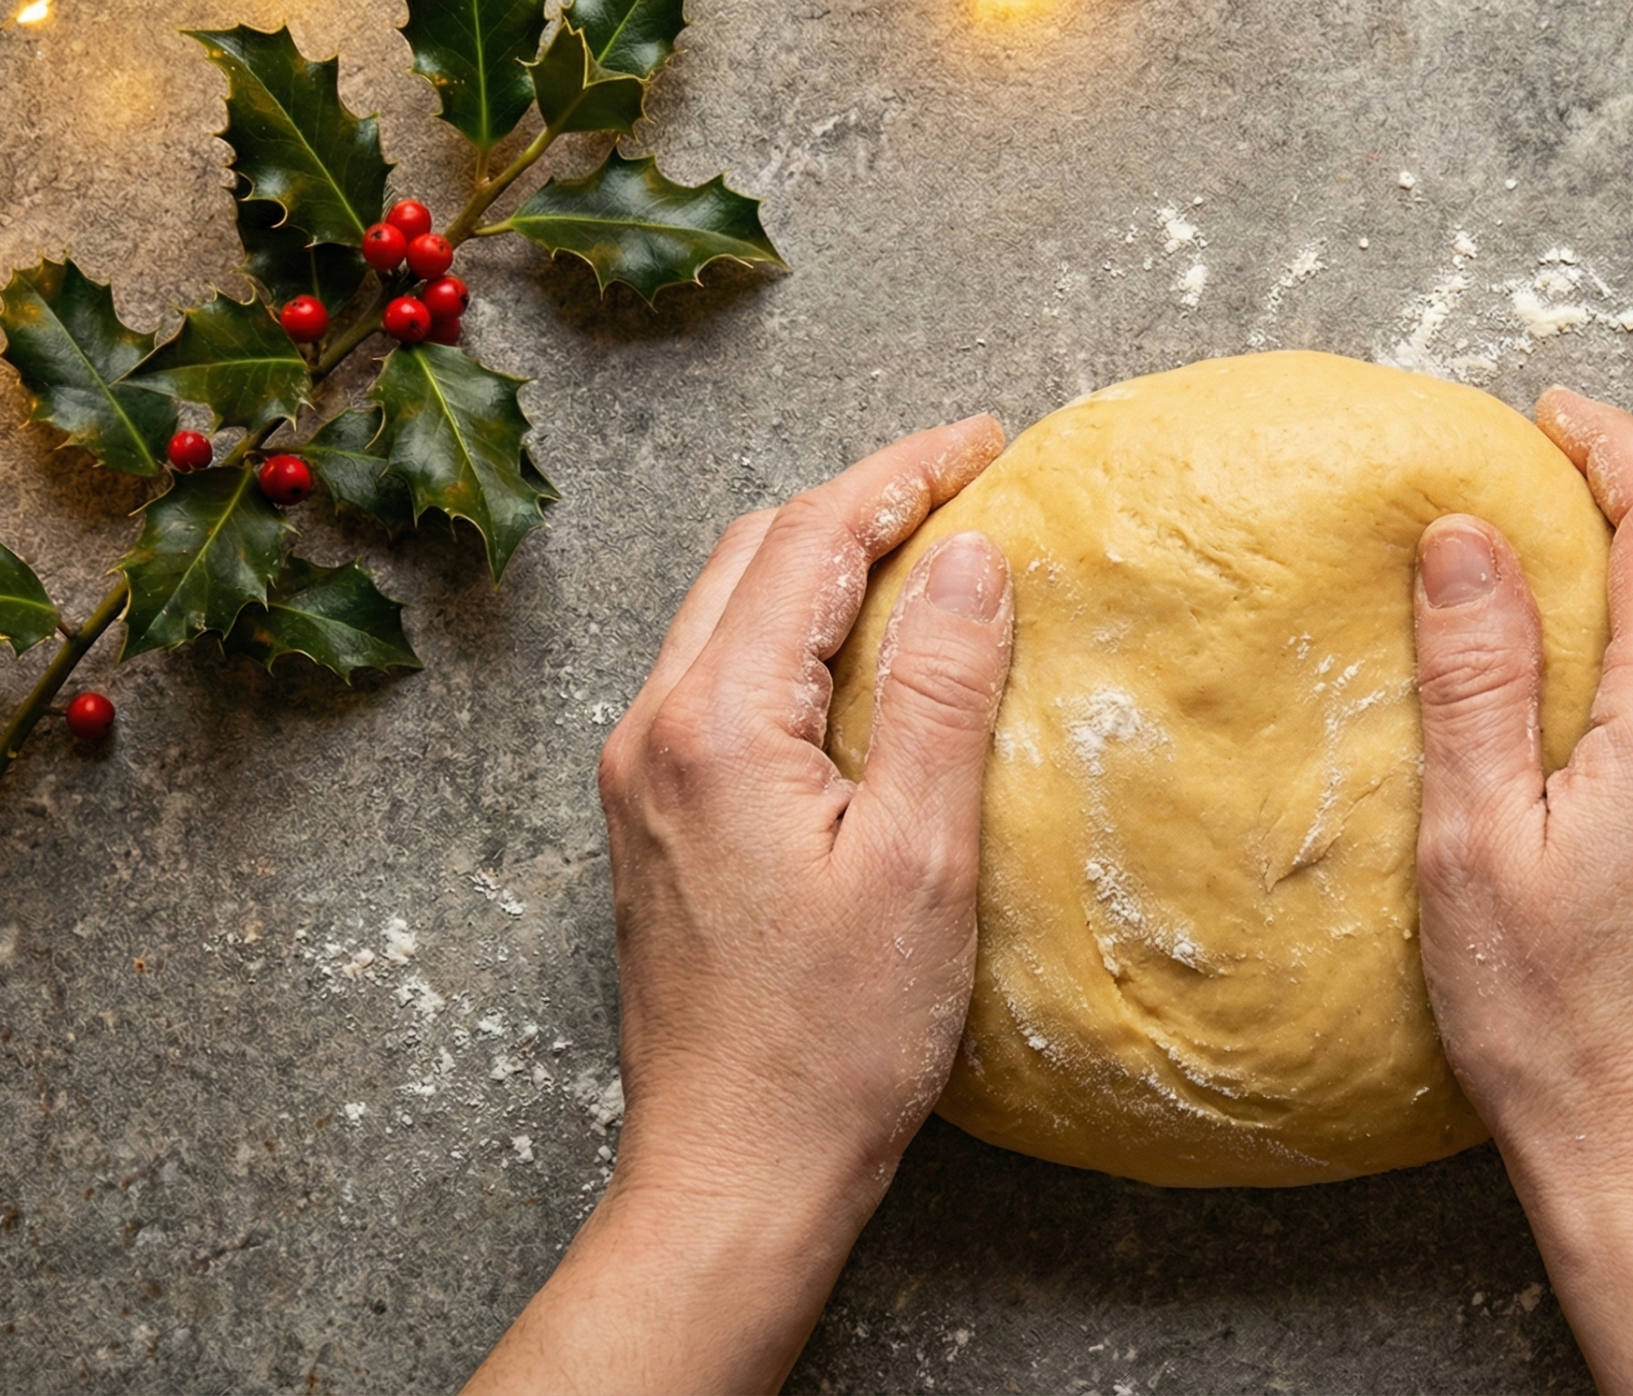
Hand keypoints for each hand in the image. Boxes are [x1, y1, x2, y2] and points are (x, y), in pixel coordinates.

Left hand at [468, 415, 1014, 1395]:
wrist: (737, 1168)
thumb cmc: (834, 1038)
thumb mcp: (919, 858)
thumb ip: (941, 692)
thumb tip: (972, 555)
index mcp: (714, 725)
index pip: (810, 539)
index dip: (905, 472)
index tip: (990, 442)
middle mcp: (653, 731)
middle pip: (755, 553)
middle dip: (862, 496)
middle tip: (968, 479)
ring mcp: (641, 776)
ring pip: (729, 609)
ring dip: (823, 559)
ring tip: (927, 549)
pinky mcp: (654, 820)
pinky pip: (720, 674)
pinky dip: (794, 629)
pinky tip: (862, 655)